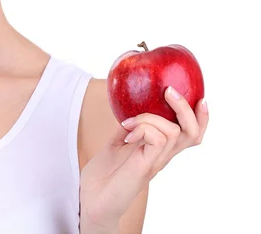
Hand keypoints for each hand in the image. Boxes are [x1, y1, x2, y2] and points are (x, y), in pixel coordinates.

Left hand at [79, 87, 208, 229]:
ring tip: (129, 122)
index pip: (190, 135)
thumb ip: (128, 127)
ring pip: (173, 131)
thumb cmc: (103, 175)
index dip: (201, 117)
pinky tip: (127, 134)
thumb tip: (130, 108)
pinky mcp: (145, 167)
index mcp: (159, 150)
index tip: (200, 97)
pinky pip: (157, 138)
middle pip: (193, 133)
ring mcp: (155, 162)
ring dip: (150, 116)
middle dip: (186, 108)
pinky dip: (143, 127)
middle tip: (169, 92)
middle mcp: (162, 156)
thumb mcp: (116, 143)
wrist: (92, 200)